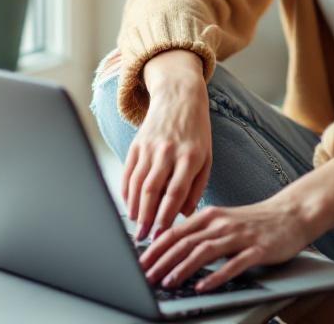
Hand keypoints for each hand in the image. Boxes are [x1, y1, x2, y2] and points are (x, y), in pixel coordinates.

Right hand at [124, 50, 211, 240]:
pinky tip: (128, 206)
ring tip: (135, 226)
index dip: (167, 216)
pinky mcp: (137, 143)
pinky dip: (126, 191)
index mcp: (190, 156)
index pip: (176, 192)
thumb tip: (185, 214)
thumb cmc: (197, 132)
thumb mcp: (207, 157)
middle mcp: (169, 151)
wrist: (179, 96)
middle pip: (153, 190)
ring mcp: (150, 147)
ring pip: (138, 182)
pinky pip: (129, 172)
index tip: (162, 235)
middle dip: (146, 217)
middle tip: (142, 238)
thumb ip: (197, 186)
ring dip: (134, 208)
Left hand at [139, 197, 313, 292]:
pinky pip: (234, 264)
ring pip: (205, 251)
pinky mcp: (257, 249)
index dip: (154, 248)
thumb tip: (168, 246)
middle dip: (162, 260)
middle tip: (146, 277)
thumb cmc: (255, 221)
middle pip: (185, 242)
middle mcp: (222, 223)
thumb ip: (199, 232)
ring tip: (168, 281)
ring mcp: (240, 236)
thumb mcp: (223, 221)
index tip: (139, 263)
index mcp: (210, 216)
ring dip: (183, 268)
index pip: (175, 232)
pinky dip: (216, 275)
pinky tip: (203, 285)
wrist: (292, 214)